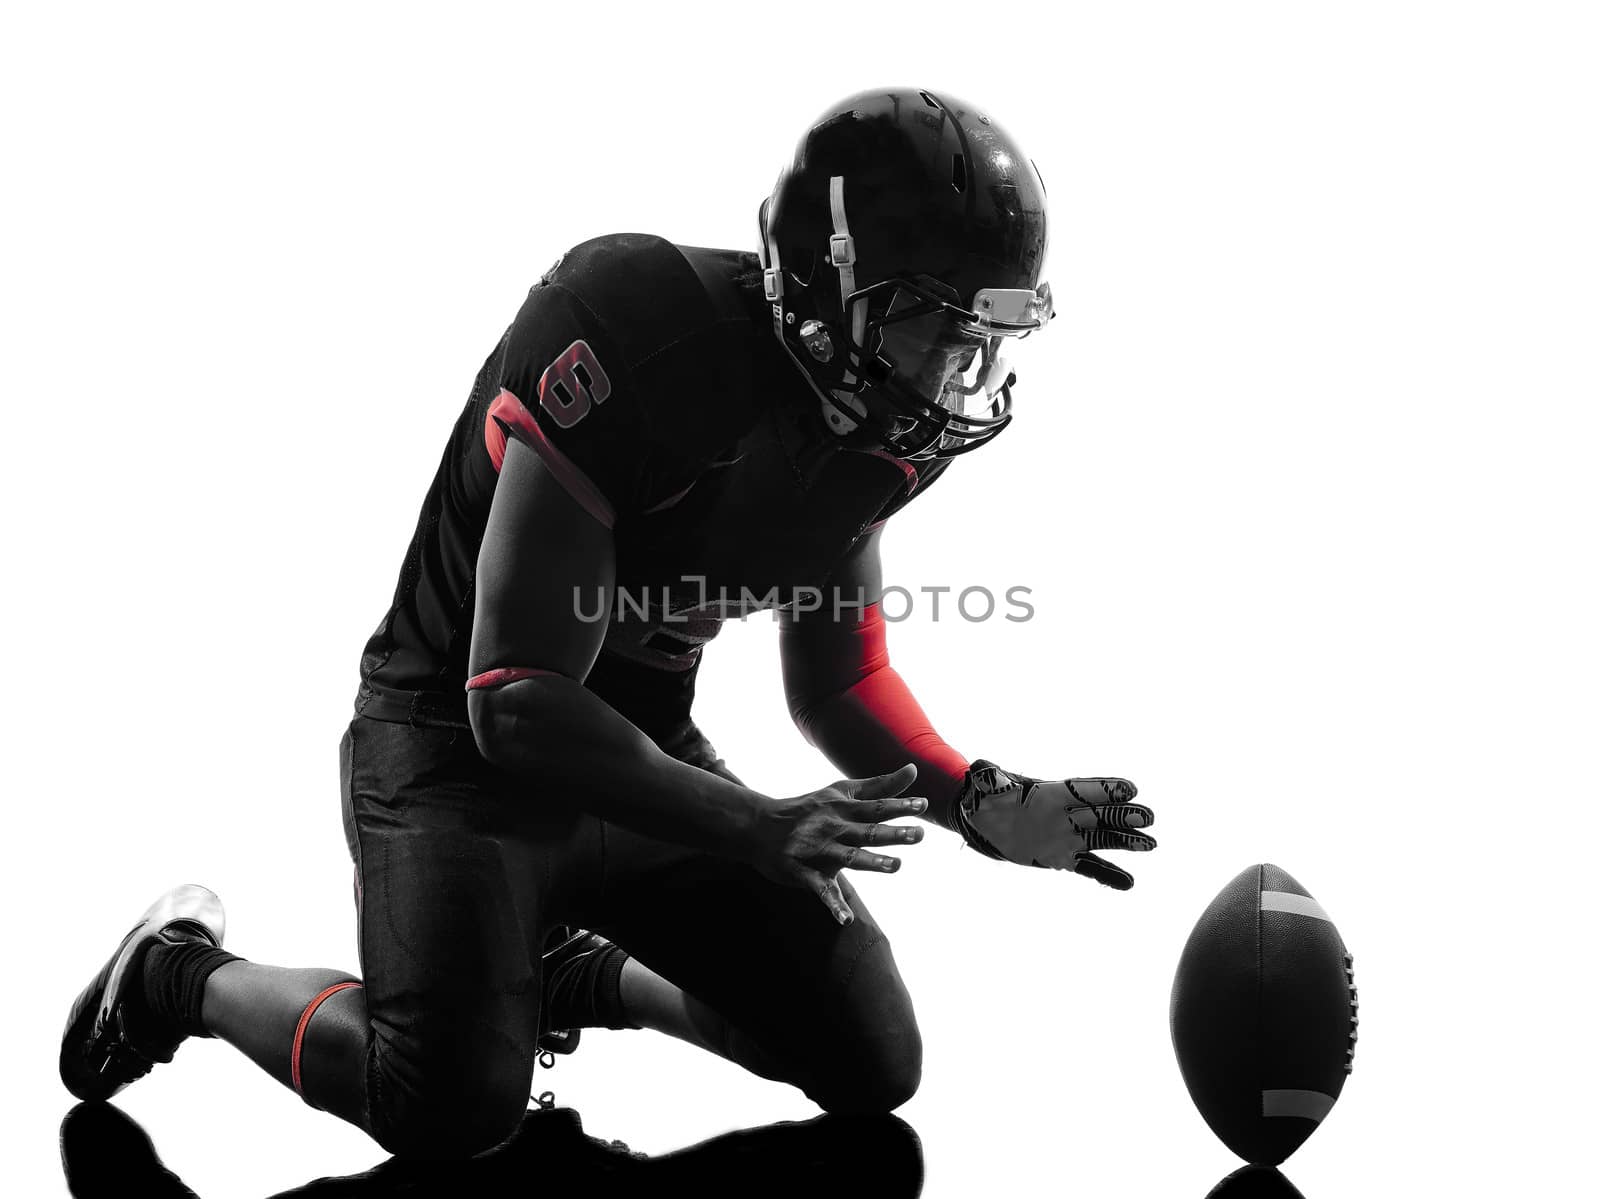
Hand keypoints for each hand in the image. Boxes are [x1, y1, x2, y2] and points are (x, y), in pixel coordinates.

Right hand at [745, 764, 926, 924]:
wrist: (759, 826)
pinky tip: (846, 919)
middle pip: (867, 831)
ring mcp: (819, 851)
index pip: (876, 807)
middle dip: (893, 833)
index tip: (924, 805)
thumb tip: (914, 770)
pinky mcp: (804, 873)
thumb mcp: (842, 791)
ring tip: (894, 866)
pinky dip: (833, 905)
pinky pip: (821, 890)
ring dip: (871, 861)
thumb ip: (880, 785)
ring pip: (848, 857)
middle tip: (919, 834)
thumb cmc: (810, 809)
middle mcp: (834, 829)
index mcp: (844, 809)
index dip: (899, 806)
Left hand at [952, 761, 1154, 888]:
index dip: (1104, 789)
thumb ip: (988, 779)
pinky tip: (1128, 883)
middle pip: (1099, 814)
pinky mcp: (1062, 857)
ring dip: (1124, 842)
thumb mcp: (984, 788)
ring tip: (1150, 844)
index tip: (1129, 788)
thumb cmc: (987, 798)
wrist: (984, 821)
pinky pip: (1088, 868)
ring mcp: (1066, 837)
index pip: (1082, 790)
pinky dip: (1107, 875)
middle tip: (1148, 817)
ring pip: (1100, 839)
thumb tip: (979, 768)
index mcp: (1051, 794)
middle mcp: (1065, 815)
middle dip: (1122, 815)